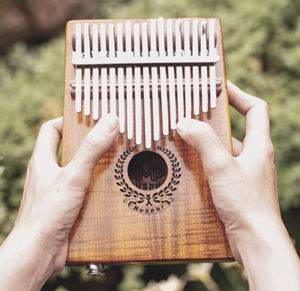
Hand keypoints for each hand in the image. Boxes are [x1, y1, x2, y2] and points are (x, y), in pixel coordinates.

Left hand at [0, 114, 118, 290]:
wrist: (38, 252)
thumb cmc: (47, 213)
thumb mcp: (73, 176)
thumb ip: (91, 149)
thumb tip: (109, 121)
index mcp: (43, 160)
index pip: (51, 129)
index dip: (67, 120)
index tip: (88, 118)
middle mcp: (49, 172)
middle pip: (68, 148)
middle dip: (89, 143)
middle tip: (110, 138)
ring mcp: (58, 189)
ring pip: (79, 169)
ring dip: (96, 165)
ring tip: (117, 160)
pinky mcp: (67, 205)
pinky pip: (84, 188)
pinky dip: (97, 185)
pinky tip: (113, 187)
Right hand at [177, 82, 299, 290]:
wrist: (256, 240)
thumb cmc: (246, 203)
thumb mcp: (222, 167)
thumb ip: (204, 142)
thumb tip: (185, 122)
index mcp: (258, 145)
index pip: (256, 109)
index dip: (240, 95)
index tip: (221, 87)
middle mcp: (254, 155)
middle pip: (236, 128)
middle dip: (214, 120)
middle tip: (192, 113)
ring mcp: (246, 171)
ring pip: (225, 148)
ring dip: (207, 142)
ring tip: (185, 137)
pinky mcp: (237, 185)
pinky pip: (220, 165)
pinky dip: (206, 160)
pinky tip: (190, 164)